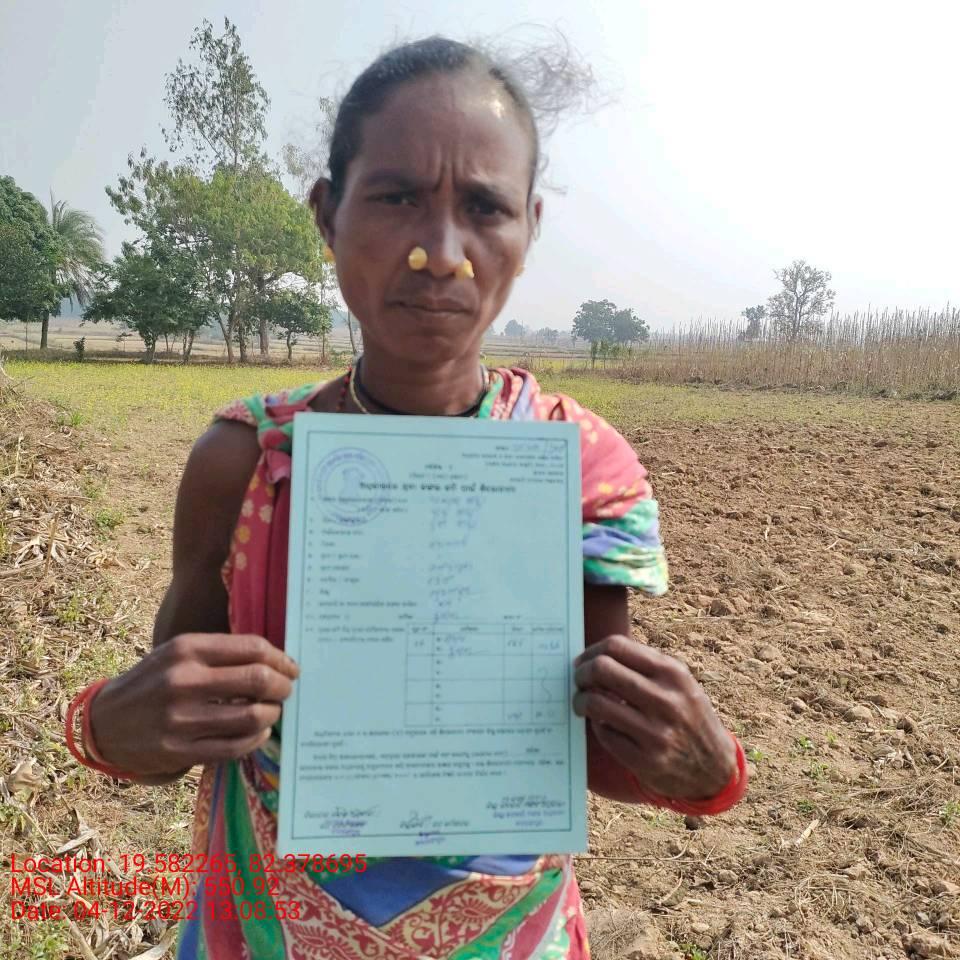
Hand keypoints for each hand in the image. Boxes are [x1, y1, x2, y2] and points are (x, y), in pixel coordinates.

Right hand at [88, 634, 298, 779]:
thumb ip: (219, 652)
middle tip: (288, 689)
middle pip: (258, 679)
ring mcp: (181, 719)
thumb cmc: (152, 681)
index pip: (252, 648)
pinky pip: (235, 747)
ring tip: (273, 711)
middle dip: (283, 686)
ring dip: (272, 714)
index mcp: (187, 649)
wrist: (104, 722)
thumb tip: (274, 658)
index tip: (292, 667)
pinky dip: (256, 738)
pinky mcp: (179, 751)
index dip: (281, 658)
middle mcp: (184, 681)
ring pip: (251, 716)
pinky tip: (259, 732)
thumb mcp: (177, 653)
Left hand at [573, 634, 734, 799]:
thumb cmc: (688, 715)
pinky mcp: (645, 760)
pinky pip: (603, 733)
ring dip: (580, 701)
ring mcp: (656, 732)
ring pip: (596, 703)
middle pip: (602, 669)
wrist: (715, 768)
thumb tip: (596, 654)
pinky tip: (602, 725)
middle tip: (578, 681)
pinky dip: (596, 726)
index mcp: (673, 673)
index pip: (616, 646)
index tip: (583, 661)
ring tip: (582, 703)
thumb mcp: (679, 682)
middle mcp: (666, 700)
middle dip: (580, 673)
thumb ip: (645, 665)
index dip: (591, 652)